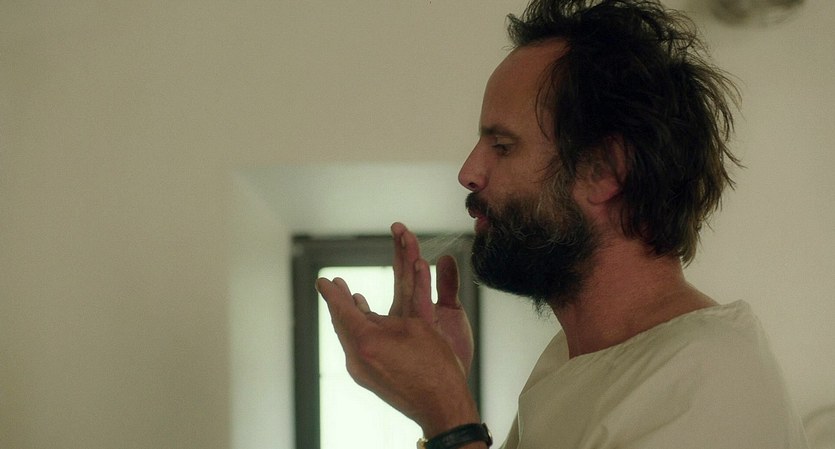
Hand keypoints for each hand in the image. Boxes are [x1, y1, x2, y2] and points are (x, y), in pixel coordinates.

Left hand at [317, 276, 478, 435]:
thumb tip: (367, 316)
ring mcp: (361, 372)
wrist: (442, 406)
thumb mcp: (414, 327)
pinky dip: (357, 332)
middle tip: (335, 284)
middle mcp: (357, 360)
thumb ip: (385, 319)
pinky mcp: (369, 379)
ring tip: (350, 298)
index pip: (342, 311)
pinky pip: (357, 349)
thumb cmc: (436, 367)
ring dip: (349, 317)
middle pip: (341, 324)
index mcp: (368, 342)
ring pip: (348, 337)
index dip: (332, 293)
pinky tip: (364, 323)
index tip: (322, 281)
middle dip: (338, 302)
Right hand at [389, 223, 473, 374]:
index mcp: (411, 309)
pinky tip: (420, 262)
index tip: (399, 230)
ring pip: (407, 283)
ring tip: (403, 232)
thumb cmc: (447, 356)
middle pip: (402, 274)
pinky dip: (422, 281)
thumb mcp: (452, 313)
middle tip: (398, 225)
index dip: (402, 252)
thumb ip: (448, 284)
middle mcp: (406, 314)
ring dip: (406, 256)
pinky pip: (422, 301)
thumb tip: (445, 257)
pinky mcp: (424, 329)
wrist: (447, 391)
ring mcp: (411, 322)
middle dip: (401, 248)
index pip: (405, 274)